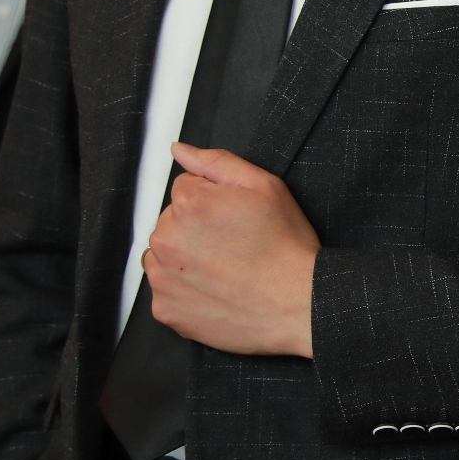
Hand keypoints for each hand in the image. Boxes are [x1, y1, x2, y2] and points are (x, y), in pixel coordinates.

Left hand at [143, 143, 319, 356]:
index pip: (185, 190)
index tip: (235, 219)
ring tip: (223, 270)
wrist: (296, 304)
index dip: (214, 201)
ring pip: (164, 256)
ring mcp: (162, 278)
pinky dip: (185, 291)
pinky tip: (215, 291)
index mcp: (188, 203)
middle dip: (195, 229)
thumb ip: (216, 162)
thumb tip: (178, 150)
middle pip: (171, 222)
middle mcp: (165, 239)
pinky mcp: (165, 309)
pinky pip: (167, 291)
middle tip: (233, 246)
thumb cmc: (285, 245)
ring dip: (184, 259)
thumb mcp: (264, 186)